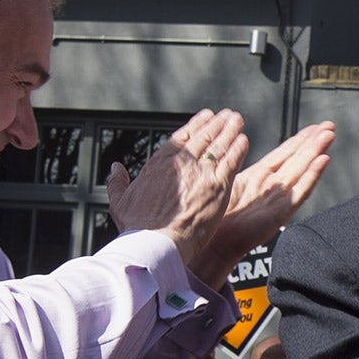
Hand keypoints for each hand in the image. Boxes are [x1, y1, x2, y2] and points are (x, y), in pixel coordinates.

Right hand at [107, 109, 250, 267]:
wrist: (154, 243)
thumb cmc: (137, 229)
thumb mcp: (119, 202)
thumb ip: (117, 182)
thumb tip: (114, 169)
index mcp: (158, 164)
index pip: (181, 138)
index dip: (195, 125)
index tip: (205, 117)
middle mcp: (181, 164)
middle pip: (203, 137)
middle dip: (216, 124)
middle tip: (226, 115)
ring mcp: (200, 174)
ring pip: (218, 146)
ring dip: (229, 131)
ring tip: (237, 120)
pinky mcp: (217, 187)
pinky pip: (231, 162)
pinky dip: (238, 149)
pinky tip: (243, 140)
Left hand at [187, 121, 336, 289]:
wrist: (215, 242)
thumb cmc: (218, 217)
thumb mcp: (226, 180)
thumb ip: (234, 160)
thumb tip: (232, 140)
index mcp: (260, 176)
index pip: (285, 152)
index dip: (300, 138)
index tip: (314, 126)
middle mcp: (273, 186)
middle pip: (298, 158)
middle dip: (314, 141)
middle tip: (329, 125)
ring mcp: (279, 199)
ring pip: (303, 170)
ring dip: (316, 152)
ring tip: (329, 136)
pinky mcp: (281, 213)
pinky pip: (301, 191)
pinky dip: (312, 176)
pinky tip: (322, 162)